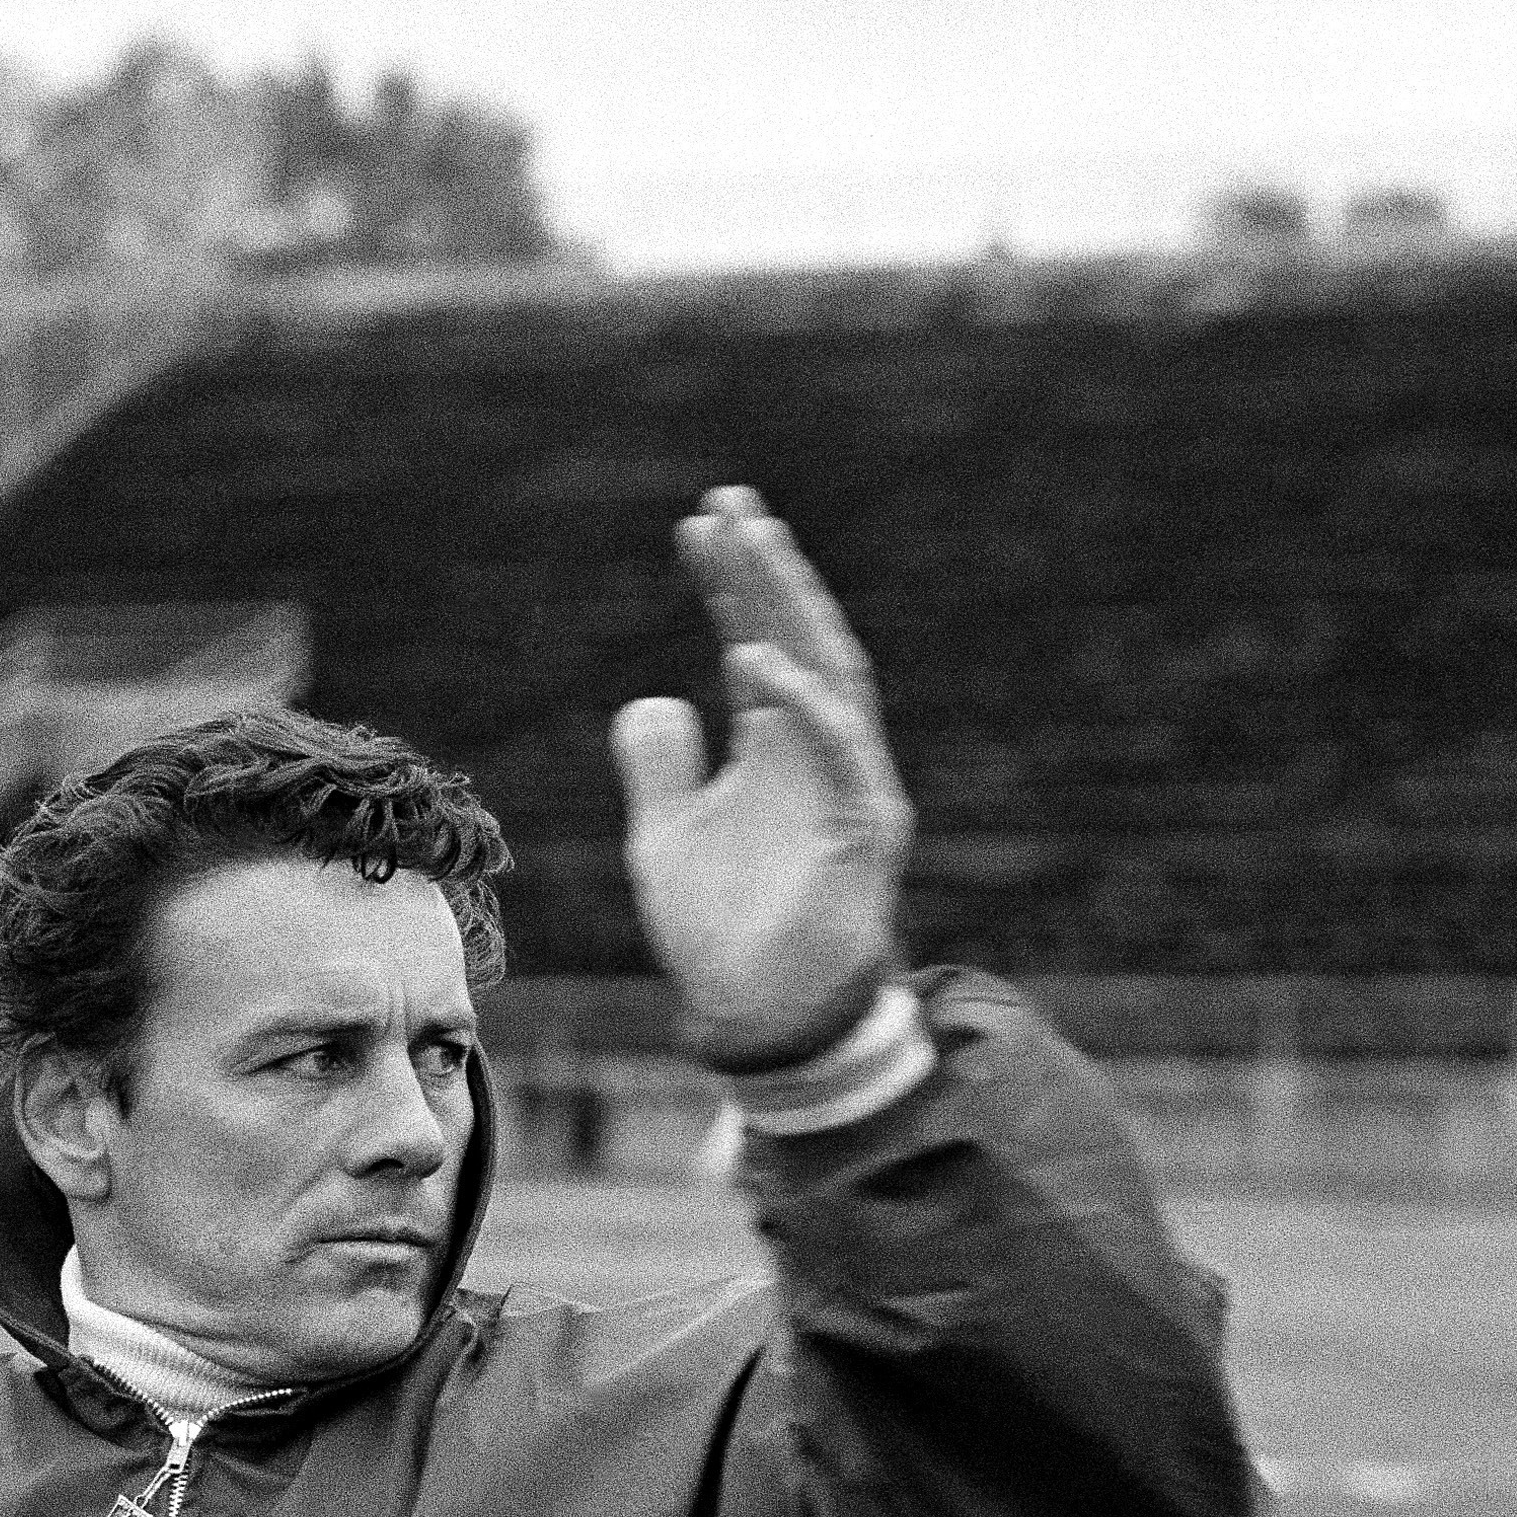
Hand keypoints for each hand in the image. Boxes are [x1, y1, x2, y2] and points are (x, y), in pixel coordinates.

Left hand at [611, 487, 912, 1068]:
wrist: (757, 1018)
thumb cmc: (720, 933)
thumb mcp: (665, 838)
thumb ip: (661, 767)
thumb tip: (654, 699)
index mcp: (774, 746)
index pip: (756, 638)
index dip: (729, 581)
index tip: (695, 523)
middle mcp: (818, 752)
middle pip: (798, 635)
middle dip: (766, 567)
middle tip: (729, 498)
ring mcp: (848, 784)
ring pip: (831, 671)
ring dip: (791, 605)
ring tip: (751, 543)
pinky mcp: (863, 827)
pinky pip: (836, 749)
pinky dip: (798, 700)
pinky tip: (751, 657)